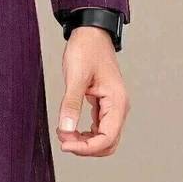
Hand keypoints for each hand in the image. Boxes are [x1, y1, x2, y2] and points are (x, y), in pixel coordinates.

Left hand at [55, 26, 128, 156]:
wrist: (91, 33)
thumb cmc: (87, 50)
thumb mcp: (76, 77)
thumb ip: (71, 105)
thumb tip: (66, 130)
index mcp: (117, 102)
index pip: (107, 138)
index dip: (86, 147)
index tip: (65, 145)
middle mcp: (119, 107)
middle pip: (108, 143)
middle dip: (85, 147)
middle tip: (63, 140)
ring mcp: (113, 107)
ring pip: (104, 138)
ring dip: (85, 142)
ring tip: (64, 133)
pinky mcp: (104, 105)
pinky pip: (99, 128)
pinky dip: (85, 133)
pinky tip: (70, 128)